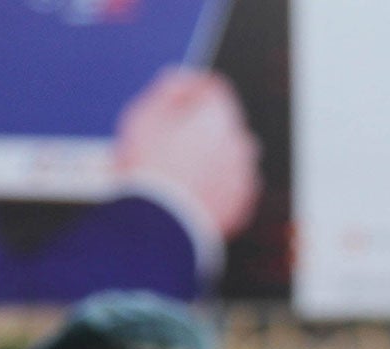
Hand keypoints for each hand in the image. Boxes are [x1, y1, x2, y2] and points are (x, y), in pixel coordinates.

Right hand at [114, 68, 261, 240]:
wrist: (163, 226)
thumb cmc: (150, 171)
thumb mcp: (144, 115)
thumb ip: (167, 90)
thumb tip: (181, 81)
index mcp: (219, 117)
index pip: (214, 87)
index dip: (191, 87)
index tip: (174, 97)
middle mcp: (240, 143)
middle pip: (221, 123)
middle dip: (197, 125)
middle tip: (165, 140)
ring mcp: (245, 175)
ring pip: (225, 155)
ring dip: (206, 155)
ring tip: (173, 171)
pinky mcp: (243, 204)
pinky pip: (228, 184)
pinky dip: (213, 183)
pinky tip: (187, 191)